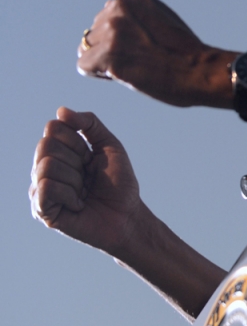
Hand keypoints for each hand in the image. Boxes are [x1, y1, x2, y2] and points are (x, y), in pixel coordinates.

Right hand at [29, 107, 143, 255]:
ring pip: (46, 166)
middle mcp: (44, 168)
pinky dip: (70, 194)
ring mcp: (39, 189)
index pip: (54, 128)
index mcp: (59, 151)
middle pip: (46, 145)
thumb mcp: (110, 145)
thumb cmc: (119, 183)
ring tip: (83, 192)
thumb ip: (90, 123)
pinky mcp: (41, 210)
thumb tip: (61, 111)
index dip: (78, 141)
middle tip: (87, 177)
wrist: (127, 215)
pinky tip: (78, 204)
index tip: (91, 157)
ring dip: (75, 179)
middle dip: (76, 159)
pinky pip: (46, 188)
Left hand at [77, 0, 234, 107]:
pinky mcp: (107, 54)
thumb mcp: (163, 19)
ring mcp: (112, 31)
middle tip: (138, 60)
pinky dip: (99, 74)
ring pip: (87, 49)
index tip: (142, 47)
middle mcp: (119, 7)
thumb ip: (138, 17)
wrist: (201, 71)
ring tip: (133, 67)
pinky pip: (84, 66)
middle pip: (94, 32)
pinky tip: (122, 75)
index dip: (121, 37)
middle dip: (109, 48)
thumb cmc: (187, 53)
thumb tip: (113, 27)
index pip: (107, 17)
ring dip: (104, 61)